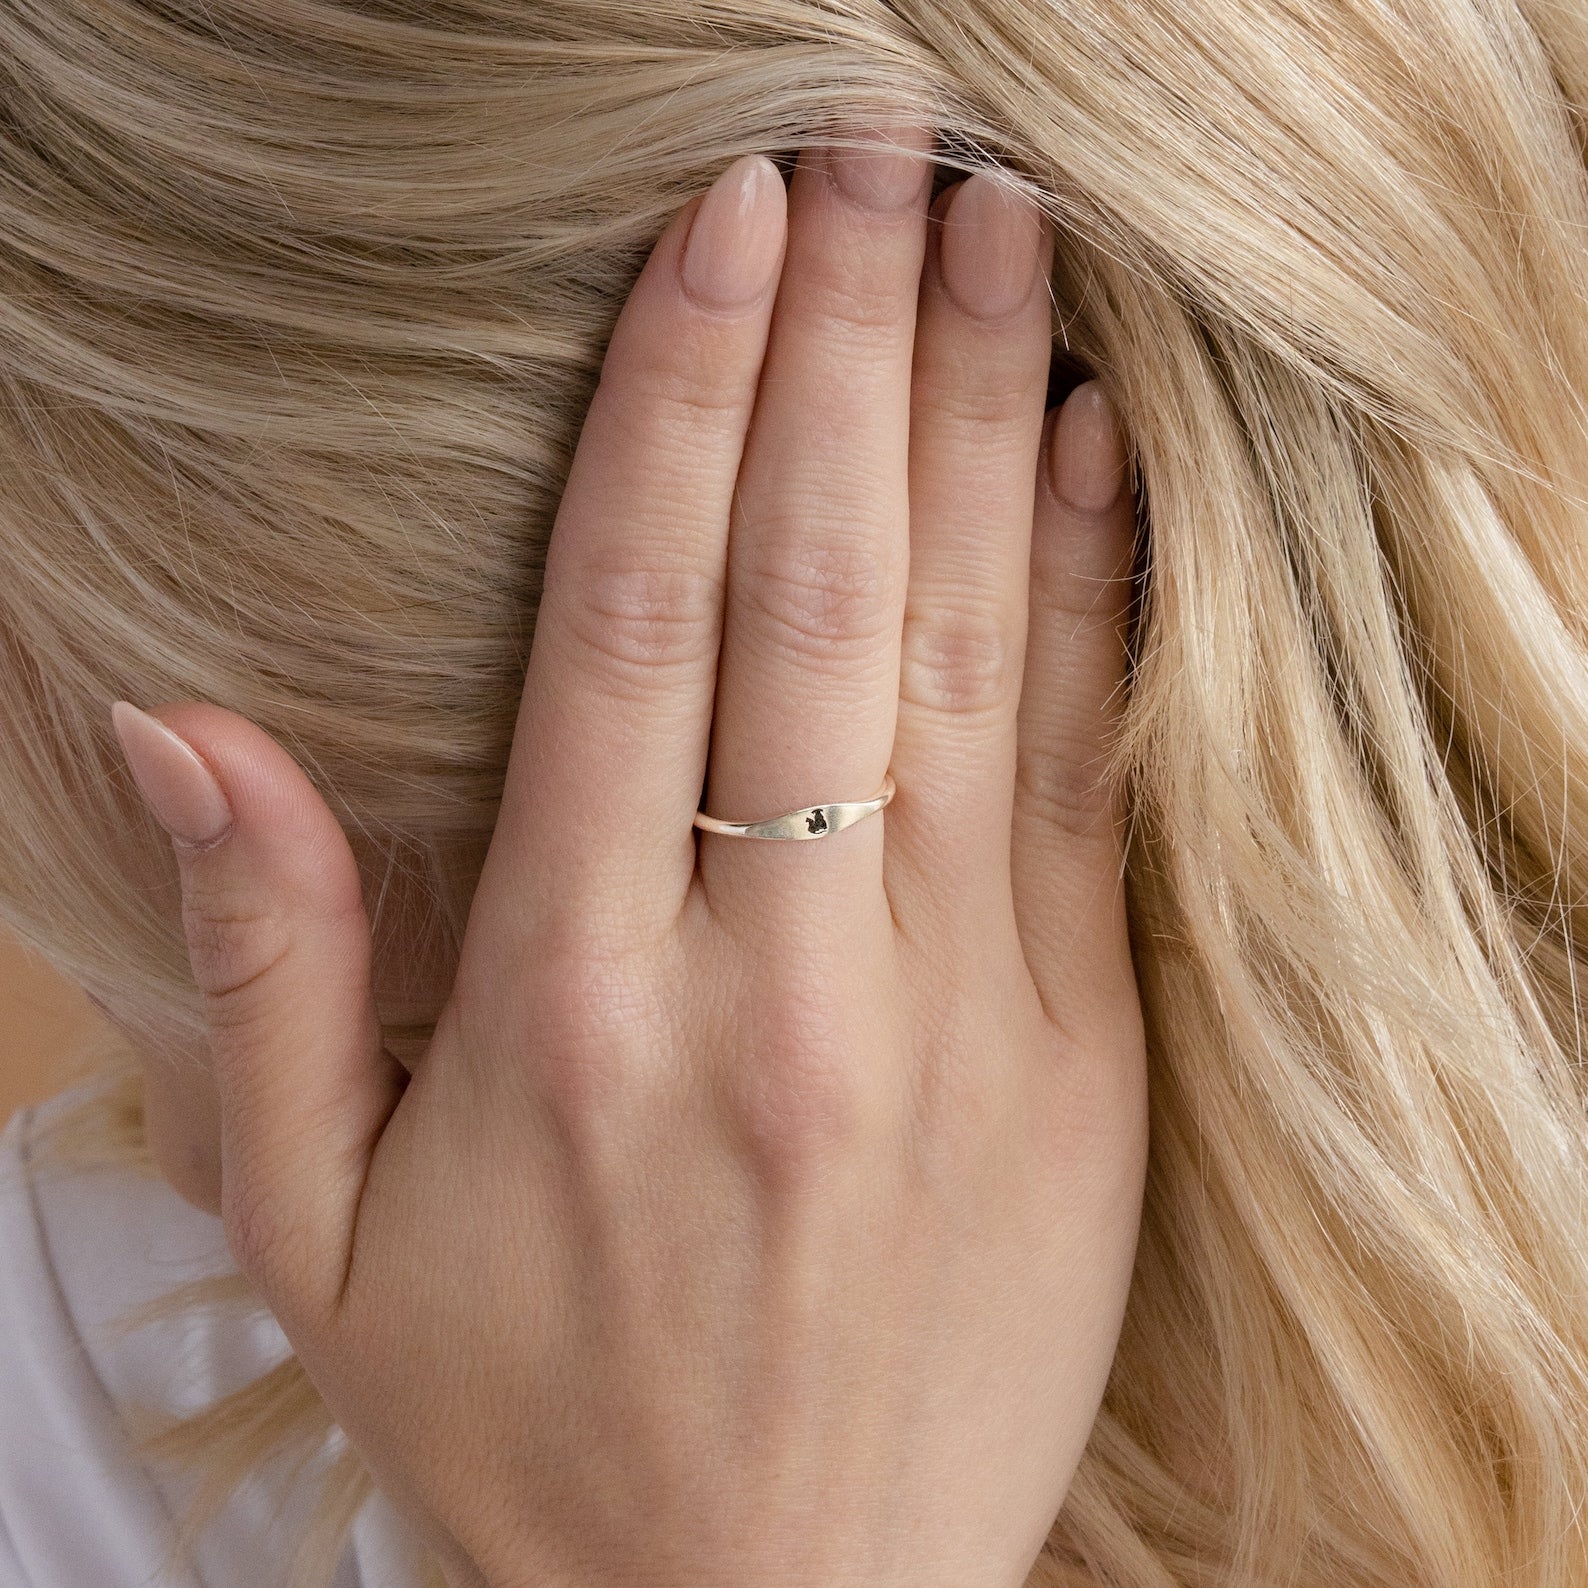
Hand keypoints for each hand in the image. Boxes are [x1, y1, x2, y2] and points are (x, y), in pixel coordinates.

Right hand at [110, 121, 1146, 1587]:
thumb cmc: (537, 1424)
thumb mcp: (325, 1231)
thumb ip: (272, 964)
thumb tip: (180, 725)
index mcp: (573, 1010)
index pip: (629, 626)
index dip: (677, 399)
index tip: (717, 229)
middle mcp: (775, 984)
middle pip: (814, 593)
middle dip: (839, 344)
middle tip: (867, 151)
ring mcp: (956, 1019)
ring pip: (973, 656)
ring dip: (981, 416)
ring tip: (992, 233)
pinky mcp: (1077, 1062)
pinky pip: (1089, 786)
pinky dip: (1097, 595)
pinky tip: (1093, 446)